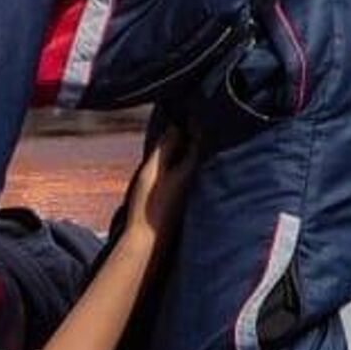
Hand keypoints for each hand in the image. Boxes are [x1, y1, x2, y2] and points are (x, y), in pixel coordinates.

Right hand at [124, 125, 197, 243]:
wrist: (148, 242)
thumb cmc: (149, 206)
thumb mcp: (152, 171)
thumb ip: (165, 149)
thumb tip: (177, 127)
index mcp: (192, 171)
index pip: (201, 139)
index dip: (197, 122)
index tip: (190, 108)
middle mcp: (198, 181)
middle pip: (202, 150)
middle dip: (196, 133)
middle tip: (187, 115)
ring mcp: (193, 191)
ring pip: (197, 162)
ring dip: (191, 147)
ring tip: (182, 132)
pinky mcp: (187, 199)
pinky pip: (191, 172)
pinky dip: (186, 160)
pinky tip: (177, 159)